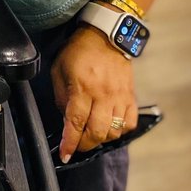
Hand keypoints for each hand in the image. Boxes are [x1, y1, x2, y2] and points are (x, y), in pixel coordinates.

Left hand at [52, 23, 137, 161]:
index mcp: (82, 86)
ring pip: (114, 132)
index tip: (65, 154)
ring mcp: (120, 97)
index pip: (76, 121)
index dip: (70, 141)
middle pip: (97, 132)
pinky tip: (109, 128)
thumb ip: (61, 95)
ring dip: (101, 139)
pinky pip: (129, 123)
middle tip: (76, 146)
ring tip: (91, 136)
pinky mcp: (131, 97)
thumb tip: (66, 118)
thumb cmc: (78, 51)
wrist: (105, 36)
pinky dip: (120, 132)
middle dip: (84, 145)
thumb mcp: (59, 68)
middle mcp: (103, 95)